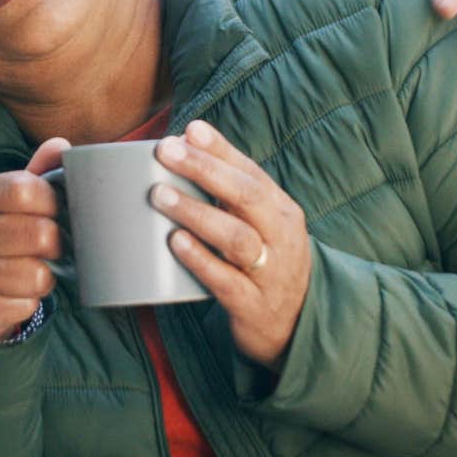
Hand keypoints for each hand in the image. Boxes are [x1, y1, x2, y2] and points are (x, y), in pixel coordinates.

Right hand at [0, 137, 69, 340]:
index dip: (51, 200)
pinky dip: (30, 303)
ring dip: (45, 276)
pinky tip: (17, 294)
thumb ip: (39, 172)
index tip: (55, 210)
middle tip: (50, 247)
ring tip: (34, 270)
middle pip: (37, 234)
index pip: (23, 189)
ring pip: (36, 275)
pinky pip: (24, 306)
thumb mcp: (12, 200)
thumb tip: (60, 146)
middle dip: (56, 243)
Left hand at [152, 121, 309, 367]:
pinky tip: (176, 242)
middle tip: (167, 152)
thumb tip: (184, 149)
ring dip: (196, 212)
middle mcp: (281, 237)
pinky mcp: (253, 305)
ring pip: (237, 237)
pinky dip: (200, 259)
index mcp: (282, 211)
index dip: (221, 150)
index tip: (191, 130)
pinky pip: (226, 281)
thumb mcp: (260, 227)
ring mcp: (270, 272)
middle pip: (247, 196)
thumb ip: (230, 195)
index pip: (252, 173)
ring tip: (161, 195)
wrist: (295, 327)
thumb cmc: (265, 264)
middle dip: (206, 170)